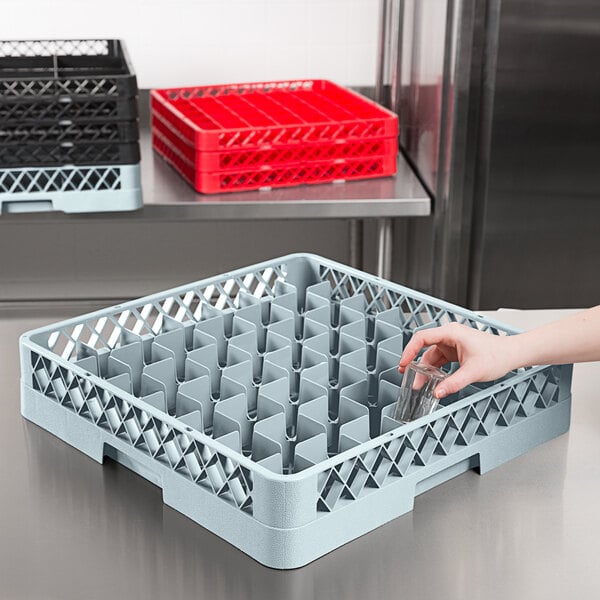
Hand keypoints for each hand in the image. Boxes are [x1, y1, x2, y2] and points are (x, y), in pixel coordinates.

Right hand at [398, 323, 515, 398]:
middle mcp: (449, 336)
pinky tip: (431, 380)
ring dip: (425, 370)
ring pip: (431, 356)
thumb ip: (453, 383)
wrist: (512, 354)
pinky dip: (434, 370)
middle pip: (424, 348)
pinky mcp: (455, 351)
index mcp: (451, 333)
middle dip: (414, 363)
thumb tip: (437, 393)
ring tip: (419, 384)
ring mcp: (451, 344)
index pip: (422, 338)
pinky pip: (439, 360)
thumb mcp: (473, 372)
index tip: (403, 363)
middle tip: (406, 376)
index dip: (409, 350)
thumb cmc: (497, 355)